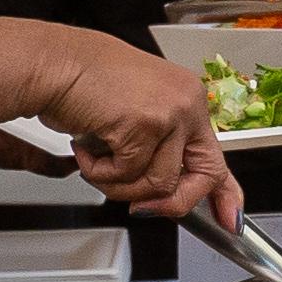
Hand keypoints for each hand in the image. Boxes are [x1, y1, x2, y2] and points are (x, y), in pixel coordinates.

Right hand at [36, 33, 239, 229]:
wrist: (52, 62)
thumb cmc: (84, 84)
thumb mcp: (136, 113)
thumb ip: (158, 147)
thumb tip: (168, 191)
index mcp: (188, 99)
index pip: (217, 156)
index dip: (226, 194)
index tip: (228, 220)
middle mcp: (187, 103)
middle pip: (204, 176)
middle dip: (172, 204)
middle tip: (140, 208)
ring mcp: (170, 113)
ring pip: (160, 184)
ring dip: (120, 186)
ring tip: (97, 162)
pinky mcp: (145, 125)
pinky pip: (128, 174)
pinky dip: (100, 172)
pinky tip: (86, 149)